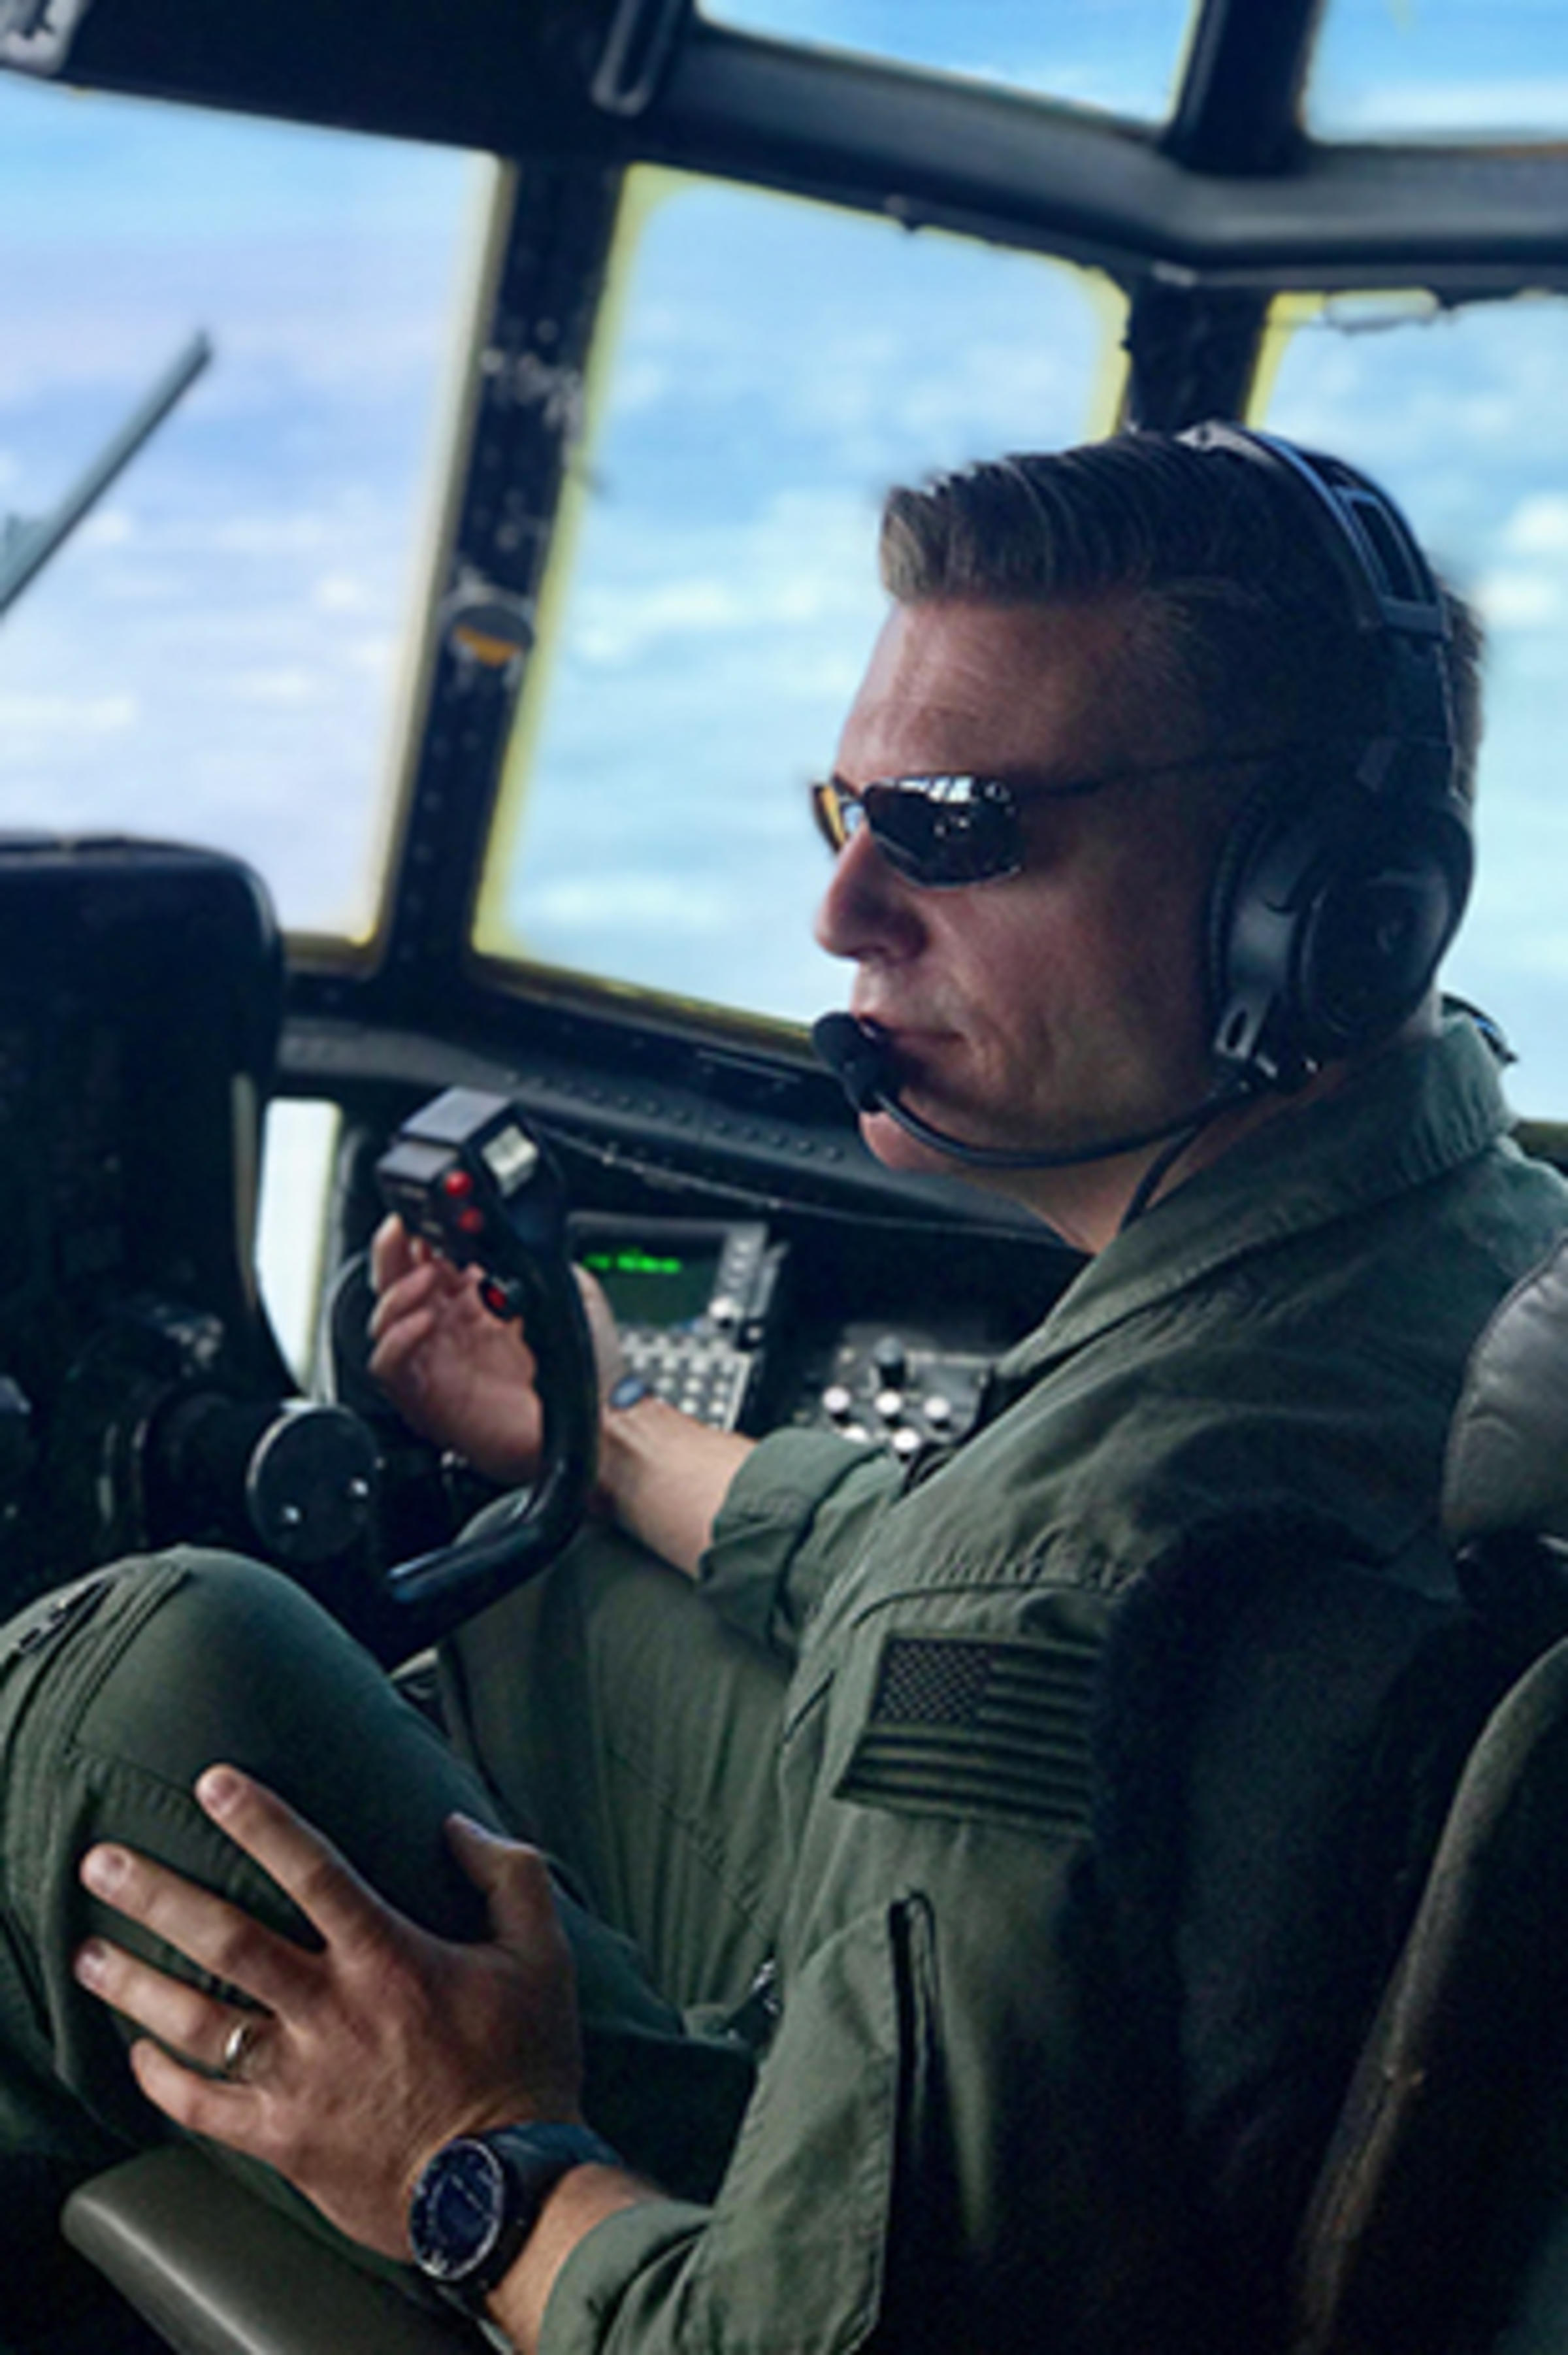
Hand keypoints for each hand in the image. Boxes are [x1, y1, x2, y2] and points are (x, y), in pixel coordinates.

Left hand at [73, 1768, 583, 2260]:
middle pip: (226, 1939)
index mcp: (389, 1959)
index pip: (313, 1869)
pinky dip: (162, 2080)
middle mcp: (331, 2012)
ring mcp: (300, 2078)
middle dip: (157, 1895)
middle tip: (103, 1863)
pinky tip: (137, 2055)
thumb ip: (508, 1875)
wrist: (507, 2191)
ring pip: (197, 2021)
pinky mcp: (284, 2138)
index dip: (261, 1820)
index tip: (213, 1782)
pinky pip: (203, 2107)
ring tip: (90, 1955)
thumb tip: (457, 1826)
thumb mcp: (543, 1956)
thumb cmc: (524, 2068)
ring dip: (135, 1984)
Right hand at [368, 1219, 624, 1484]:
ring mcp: (436, 1364)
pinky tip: (424, 1321)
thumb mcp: (569, 1290)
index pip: (426, 1261)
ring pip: (382, 1322)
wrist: (597, 1421)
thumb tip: (517, 1229)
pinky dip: (396, 1339)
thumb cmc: (589, 1368)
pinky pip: (387, 1368)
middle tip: (405, 1231)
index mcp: (476, 1304)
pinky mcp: (428, 1399)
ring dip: (396, 1292)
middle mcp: (450, 1331)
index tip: (427, 1215)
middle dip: (392, 1252)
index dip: (419, 1236)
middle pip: (394, 1285)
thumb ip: (539, 1257)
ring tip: (426, 1277)